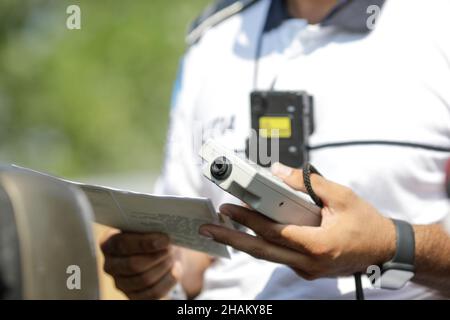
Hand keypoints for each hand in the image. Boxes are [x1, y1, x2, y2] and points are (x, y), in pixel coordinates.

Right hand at [100, 231, 181, 298]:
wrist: (164, 253)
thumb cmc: (154, 236)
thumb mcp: (150, 227)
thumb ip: (151, 227)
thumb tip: (164, 231)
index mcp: (109, 243)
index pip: (121, 244)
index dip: (143, 243)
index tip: (165, 239)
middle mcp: (111, 265)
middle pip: (133, 264)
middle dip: (156, 256)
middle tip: (170, 249)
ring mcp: (121, 283)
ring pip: (144, 279)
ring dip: (163, 267)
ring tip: (172, 257)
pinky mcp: (134, 296)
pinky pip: (154, 292)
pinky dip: (169, 280)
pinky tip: (176, 269)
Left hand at [199, 163, 396, 279]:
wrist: (385, 249)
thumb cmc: (367, 223)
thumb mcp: (342, 196)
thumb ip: (308, 183)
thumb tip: (279, 170)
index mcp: (319, 246)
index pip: (274, 232)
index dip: (248, 219)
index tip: (227, 207)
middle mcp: (310, 263)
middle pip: (262, 251)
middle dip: (232, 239)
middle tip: (208, 230)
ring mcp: (307, 269)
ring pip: (269, 255)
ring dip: (244, 241)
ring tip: (220, 229)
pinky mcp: (307, 269)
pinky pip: (279, 256)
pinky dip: (263, 243)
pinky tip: (249, 232)